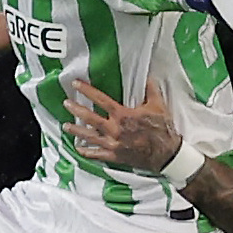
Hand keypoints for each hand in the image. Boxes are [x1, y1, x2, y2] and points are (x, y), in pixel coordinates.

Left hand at [64, 78, 182, 170]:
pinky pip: (97, 155)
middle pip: (90, 118)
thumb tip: (148, 77)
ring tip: (66, 126)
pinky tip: (78, 149)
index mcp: (123, 115)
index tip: (76, 85)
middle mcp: (115, 129)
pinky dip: (87, 152)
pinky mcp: (115, 156)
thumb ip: (151, 90)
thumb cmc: (162, 129)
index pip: (101, 100)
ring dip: (76, 131)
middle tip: (66, 104)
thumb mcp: (159, 106)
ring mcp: (113, 144)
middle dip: (76, 110)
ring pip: (90, 137)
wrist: (166, 154)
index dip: (87, 91)